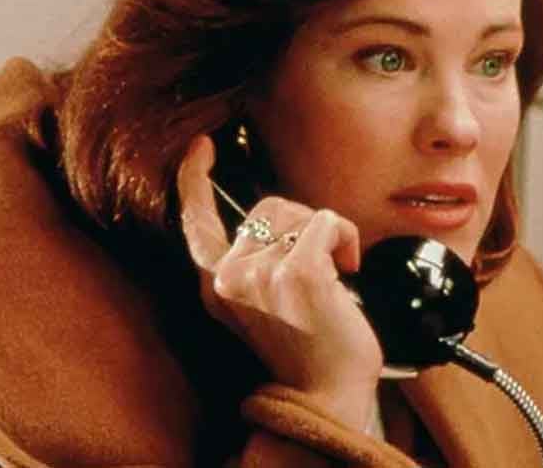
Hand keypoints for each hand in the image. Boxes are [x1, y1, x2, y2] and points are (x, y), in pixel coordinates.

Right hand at [176, 135, 382, 431]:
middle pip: (268, 206)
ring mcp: (260, 275)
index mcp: (216, 286)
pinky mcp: (297, 273)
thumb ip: (256, 263)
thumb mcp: (265, 303)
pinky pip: (326, 221)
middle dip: (303, 225)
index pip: (196, 222)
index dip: (194, 180)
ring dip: (327, 234)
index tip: (201, 148)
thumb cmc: (310, 349)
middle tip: (322, 267)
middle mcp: (229, 279)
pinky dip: (345, 237)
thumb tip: (277, 219)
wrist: (327, 394)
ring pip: (299, 212)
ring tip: (334, 276)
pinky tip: (347, 269)